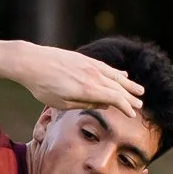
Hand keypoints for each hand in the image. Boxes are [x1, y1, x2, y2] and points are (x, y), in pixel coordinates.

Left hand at [15, 44, 143, 117]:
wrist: (31, 62)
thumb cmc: (43, 86)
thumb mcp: (61, 103)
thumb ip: (85, 103)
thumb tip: (104, 104)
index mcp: (88, 89)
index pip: (114, 98)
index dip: (125, 106)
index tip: (132, 114)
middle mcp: (93, 75)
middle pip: (118, 87)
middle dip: (131, 97)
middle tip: (141, 104)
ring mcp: (90, 65)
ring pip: (115, 76)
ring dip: (128, 84)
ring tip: (139, 89)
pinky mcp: (85, 59)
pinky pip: (106, 68)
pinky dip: (116, 73)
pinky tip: (122, 75)